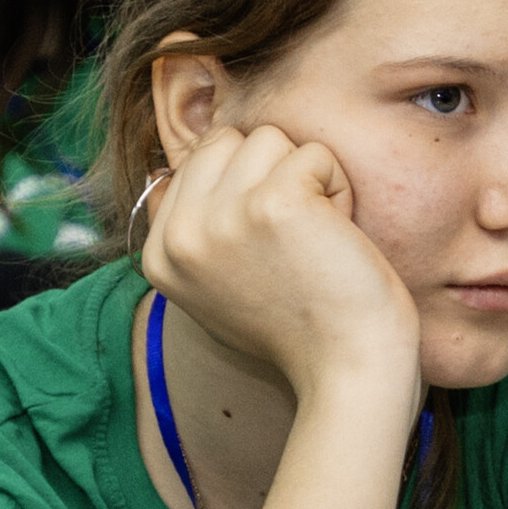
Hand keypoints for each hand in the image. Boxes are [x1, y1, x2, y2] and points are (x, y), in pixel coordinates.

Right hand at [139, 122, 421, 401]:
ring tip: (316, 237)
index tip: (268, 251)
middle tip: (296, 237)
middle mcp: (180, 236)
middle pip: (228, 141)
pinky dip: (339, 188)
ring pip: (269, 138)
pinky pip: (313, 153)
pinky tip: (337, 237)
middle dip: (273, 173)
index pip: (196, 161)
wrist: (347, 370)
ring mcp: (222, 217)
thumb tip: (162, 170)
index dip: (246, 188)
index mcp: (160, 256)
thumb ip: (189, 229)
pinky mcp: (273, 203)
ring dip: (307, 179)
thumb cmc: (298, 329)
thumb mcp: (215, 286)